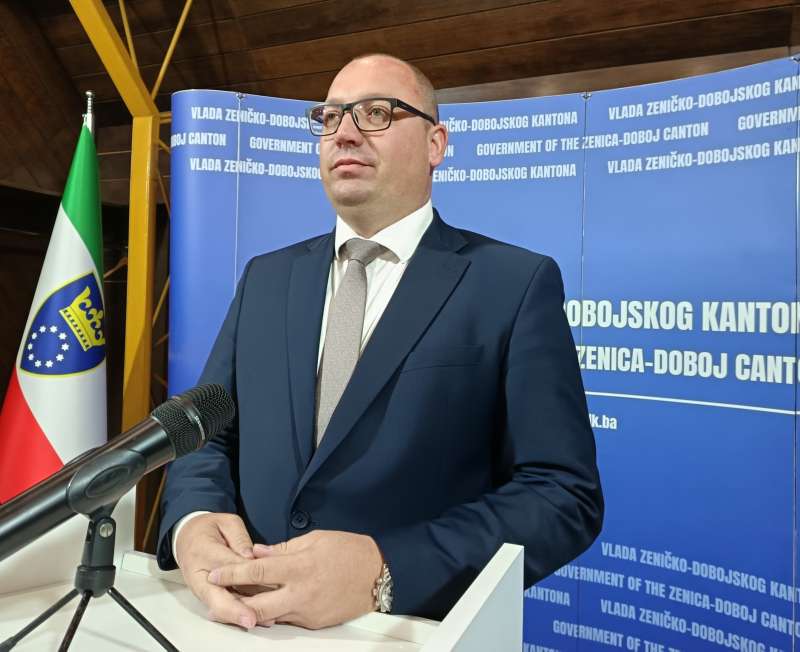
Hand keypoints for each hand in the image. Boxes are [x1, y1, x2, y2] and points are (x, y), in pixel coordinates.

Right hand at [175, 512, 259, 628]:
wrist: (186, 538)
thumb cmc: (207, 530)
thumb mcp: (226, 522)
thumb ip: (239, 538)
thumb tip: (250, 556)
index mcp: (204, 551)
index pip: (226, 565)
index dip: (244, 575)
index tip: (259, 582)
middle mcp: (201, 575)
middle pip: (216, 596)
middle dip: (234, 609)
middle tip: (250, 618)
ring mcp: (203, 589)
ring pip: (220, 605)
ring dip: (238, 614)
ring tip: (259, 619)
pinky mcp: (208, 596)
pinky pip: (222, 605)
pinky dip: (237, 612)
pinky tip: (255, 616)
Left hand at [208, 530, 382, 629]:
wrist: (378, 574)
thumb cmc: (349, 551)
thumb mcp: (316, 539)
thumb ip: (283, 548)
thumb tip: (258, 553)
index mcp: (299, 567)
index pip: (256, 572)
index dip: (231, 573)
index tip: (215, 572)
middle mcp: (301, 593)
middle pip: (256, 606)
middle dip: (232, 603)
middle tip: (216, 598)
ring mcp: (307, 612)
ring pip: (270, 617)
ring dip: (251, 610)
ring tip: (237, 603)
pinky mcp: (315, 623)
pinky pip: (288, 619)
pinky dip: (275, 613)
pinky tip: (268, 605)